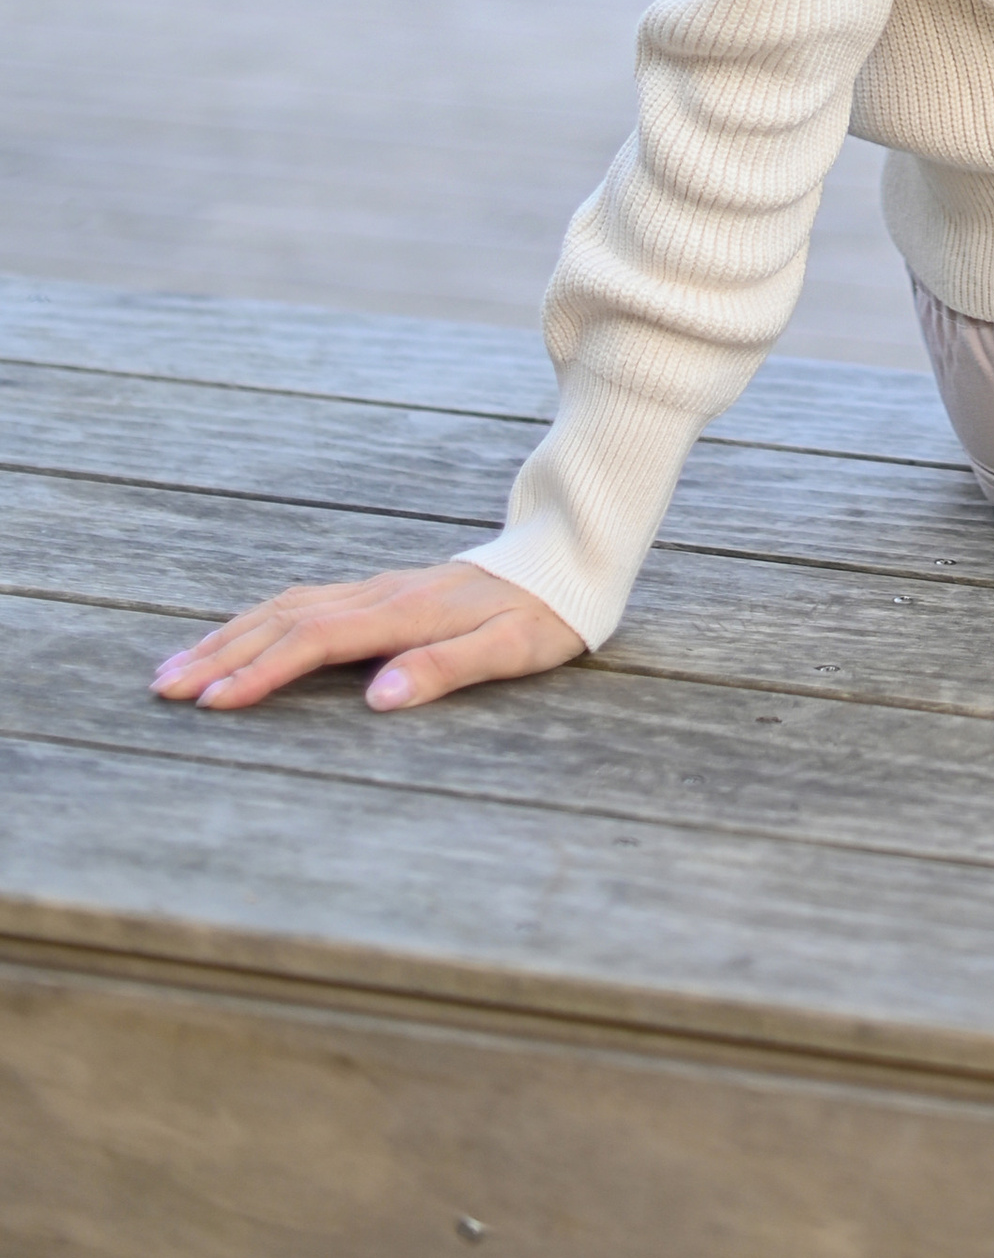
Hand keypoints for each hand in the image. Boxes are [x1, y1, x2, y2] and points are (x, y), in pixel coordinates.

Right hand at [150, 563, 582, 714]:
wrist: (566, 557)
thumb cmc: (544, 614)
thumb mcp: (511, 649)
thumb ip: (445, 669)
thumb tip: (378, 699)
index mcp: (406, 612)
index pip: (316, 641)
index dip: (262, 670)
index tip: (212, 700)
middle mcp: (380, 594)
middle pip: (284, 620)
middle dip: (221, 654)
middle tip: (163, 689)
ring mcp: (377, 587)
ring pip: (285, 606)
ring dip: (229, 635)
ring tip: (177, 666)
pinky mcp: (380, 590)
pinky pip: (303, 600)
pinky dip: (258, 619)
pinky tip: (235, 636)